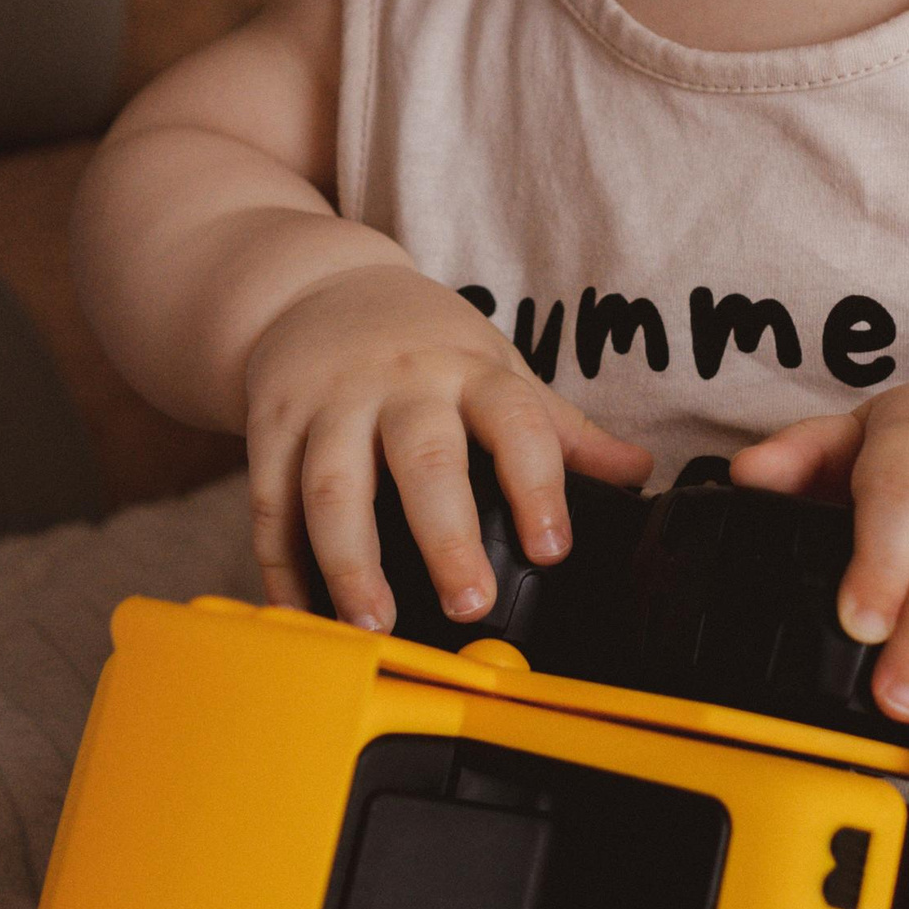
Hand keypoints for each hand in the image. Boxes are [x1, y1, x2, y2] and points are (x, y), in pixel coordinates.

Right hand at [244, 264, 651, 630]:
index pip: (514, 419)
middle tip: (469, 602)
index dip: (537, 483)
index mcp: (469, 369)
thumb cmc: (422, 341)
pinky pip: (271, 502)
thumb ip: (559, 427)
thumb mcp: (495, 365)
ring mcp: (329, 402)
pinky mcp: (271, 425)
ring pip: (333, 485)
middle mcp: (399, 383)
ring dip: (351, 561)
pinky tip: (304, 613)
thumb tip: (637, 472)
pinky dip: (282, 565)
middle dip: (445, 534)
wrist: (315, 285)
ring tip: (375, 623)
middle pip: (422, 457)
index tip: (553, 549)